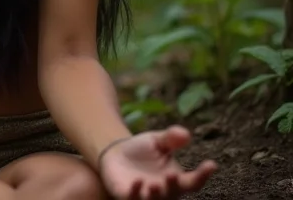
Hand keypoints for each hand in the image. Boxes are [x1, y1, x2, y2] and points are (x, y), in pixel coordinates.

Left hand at [99, 126, 217, 199]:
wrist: (116, 154)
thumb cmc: (143, 150)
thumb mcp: (157, 141)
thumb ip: (171, 138)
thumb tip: (186, 134)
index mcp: (176, 180)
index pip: (194, 181)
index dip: (203, 175)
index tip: (212, 164)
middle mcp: (164, 192)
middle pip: (173, 193)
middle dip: (173, 186)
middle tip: (171, 175)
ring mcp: (146, 196)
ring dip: (155, 195)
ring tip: (153, 184)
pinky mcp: (127, 196)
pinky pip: (132, 199)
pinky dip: (135, 193)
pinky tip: (137, 182)